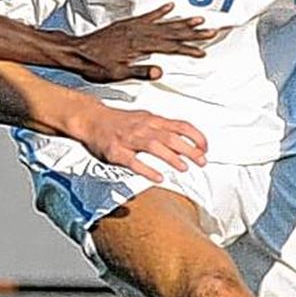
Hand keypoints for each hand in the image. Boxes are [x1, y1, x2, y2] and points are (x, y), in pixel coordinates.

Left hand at [75, 4, 219, 82]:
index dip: (188, 49)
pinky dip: (160, 11)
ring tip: (198, 19)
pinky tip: (170, 7)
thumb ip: (140, 71)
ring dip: (182, 21)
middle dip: (193, 32)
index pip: (170, 47)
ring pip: (164, 23)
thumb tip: (159, 71)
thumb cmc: (94, 65)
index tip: (202, 51)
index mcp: (140, 46)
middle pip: (173, 33)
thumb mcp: (118, 74)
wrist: (76, 52)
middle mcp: (139, 33)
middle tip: (211, 31)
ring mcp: (134, 28)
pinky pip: (148, 16)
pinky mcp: (127, 25)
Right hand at [76, 106, 207, 183]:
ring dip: (171, 157)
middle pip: (171, 137)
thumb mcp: (144, 119)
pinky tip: (158, 178)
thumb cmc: (118, 121)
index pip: (180, 125)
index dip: (196, 137)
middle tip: (202, 161)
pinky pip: (133, 161)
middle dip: (189, 149)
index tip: (206, 148)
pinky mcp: (115, 151)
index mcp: (152, 120)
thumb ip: (163, 129)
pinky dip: (147, 170)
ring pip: (154, 146)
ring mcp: (128, 139)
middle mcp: (142, 127)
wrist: (89, 118)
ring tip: (184, 168)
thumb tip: (185, 141)